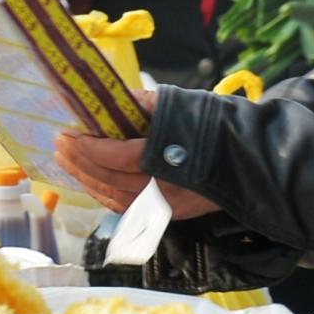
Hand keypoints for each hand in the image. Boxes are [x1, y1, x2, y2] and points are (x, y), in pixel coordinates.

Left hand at [51, 90, 216, 218]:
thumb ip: (145, 104)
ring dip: (86, 179)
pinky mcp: (168, 214)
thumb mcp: (183, 105)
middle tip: (61, 144)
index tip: (71, 133)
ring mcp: (166, 206)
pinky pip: (126, 208)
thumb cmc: (219, 127)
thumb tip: (110, 98)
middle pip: (111, 180)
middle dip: (81, 162)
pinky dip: (103, 194)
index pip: (120, 157)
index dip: (91, 147)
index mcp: (170, 159)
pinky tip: (90, 180)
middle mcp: (165, 189)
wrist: (252, 160)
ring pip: (114, 197)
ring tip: (67, 160)